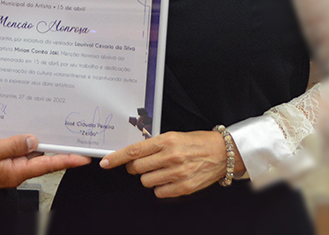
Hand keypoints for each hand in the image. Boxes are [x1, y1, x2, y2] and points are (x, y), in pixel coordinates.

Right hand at [0, 134, 89, 190]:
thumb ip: (13, 144)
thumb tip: (33, 141)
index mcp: (13, 173)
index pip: (46, 166)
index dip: (66, 160)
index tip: (82, 158)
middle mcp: (11, 172)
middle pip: (40, 160)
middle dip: (56, 149)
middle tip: (72, 139)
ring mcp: (4, 167)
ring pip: (27, 154)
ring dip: (39, 143)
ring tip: (54, 132)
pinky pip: (14, 150)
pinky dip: (22, 141)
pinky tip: (24, 131)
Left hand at [99, 131, 230, 197]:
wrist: (223, 153)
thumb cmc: (198, 142)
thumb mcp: (175, 136)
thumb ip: (155, 144)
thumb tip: (134, 153)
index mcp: (167, 140)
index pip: (134, 150)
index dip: (116, 158)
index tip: (105, 162)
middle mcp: (171, 156)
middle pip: (137, 168)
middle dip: (135, 167)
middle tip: (144, 164)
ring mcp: (177, 173)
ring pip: (146, 181)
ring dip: (149, 177)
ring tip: (161, 171)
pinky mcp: (184, 187)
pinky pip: (159, 192)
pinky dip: (160, 188)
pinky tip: (169, 179)